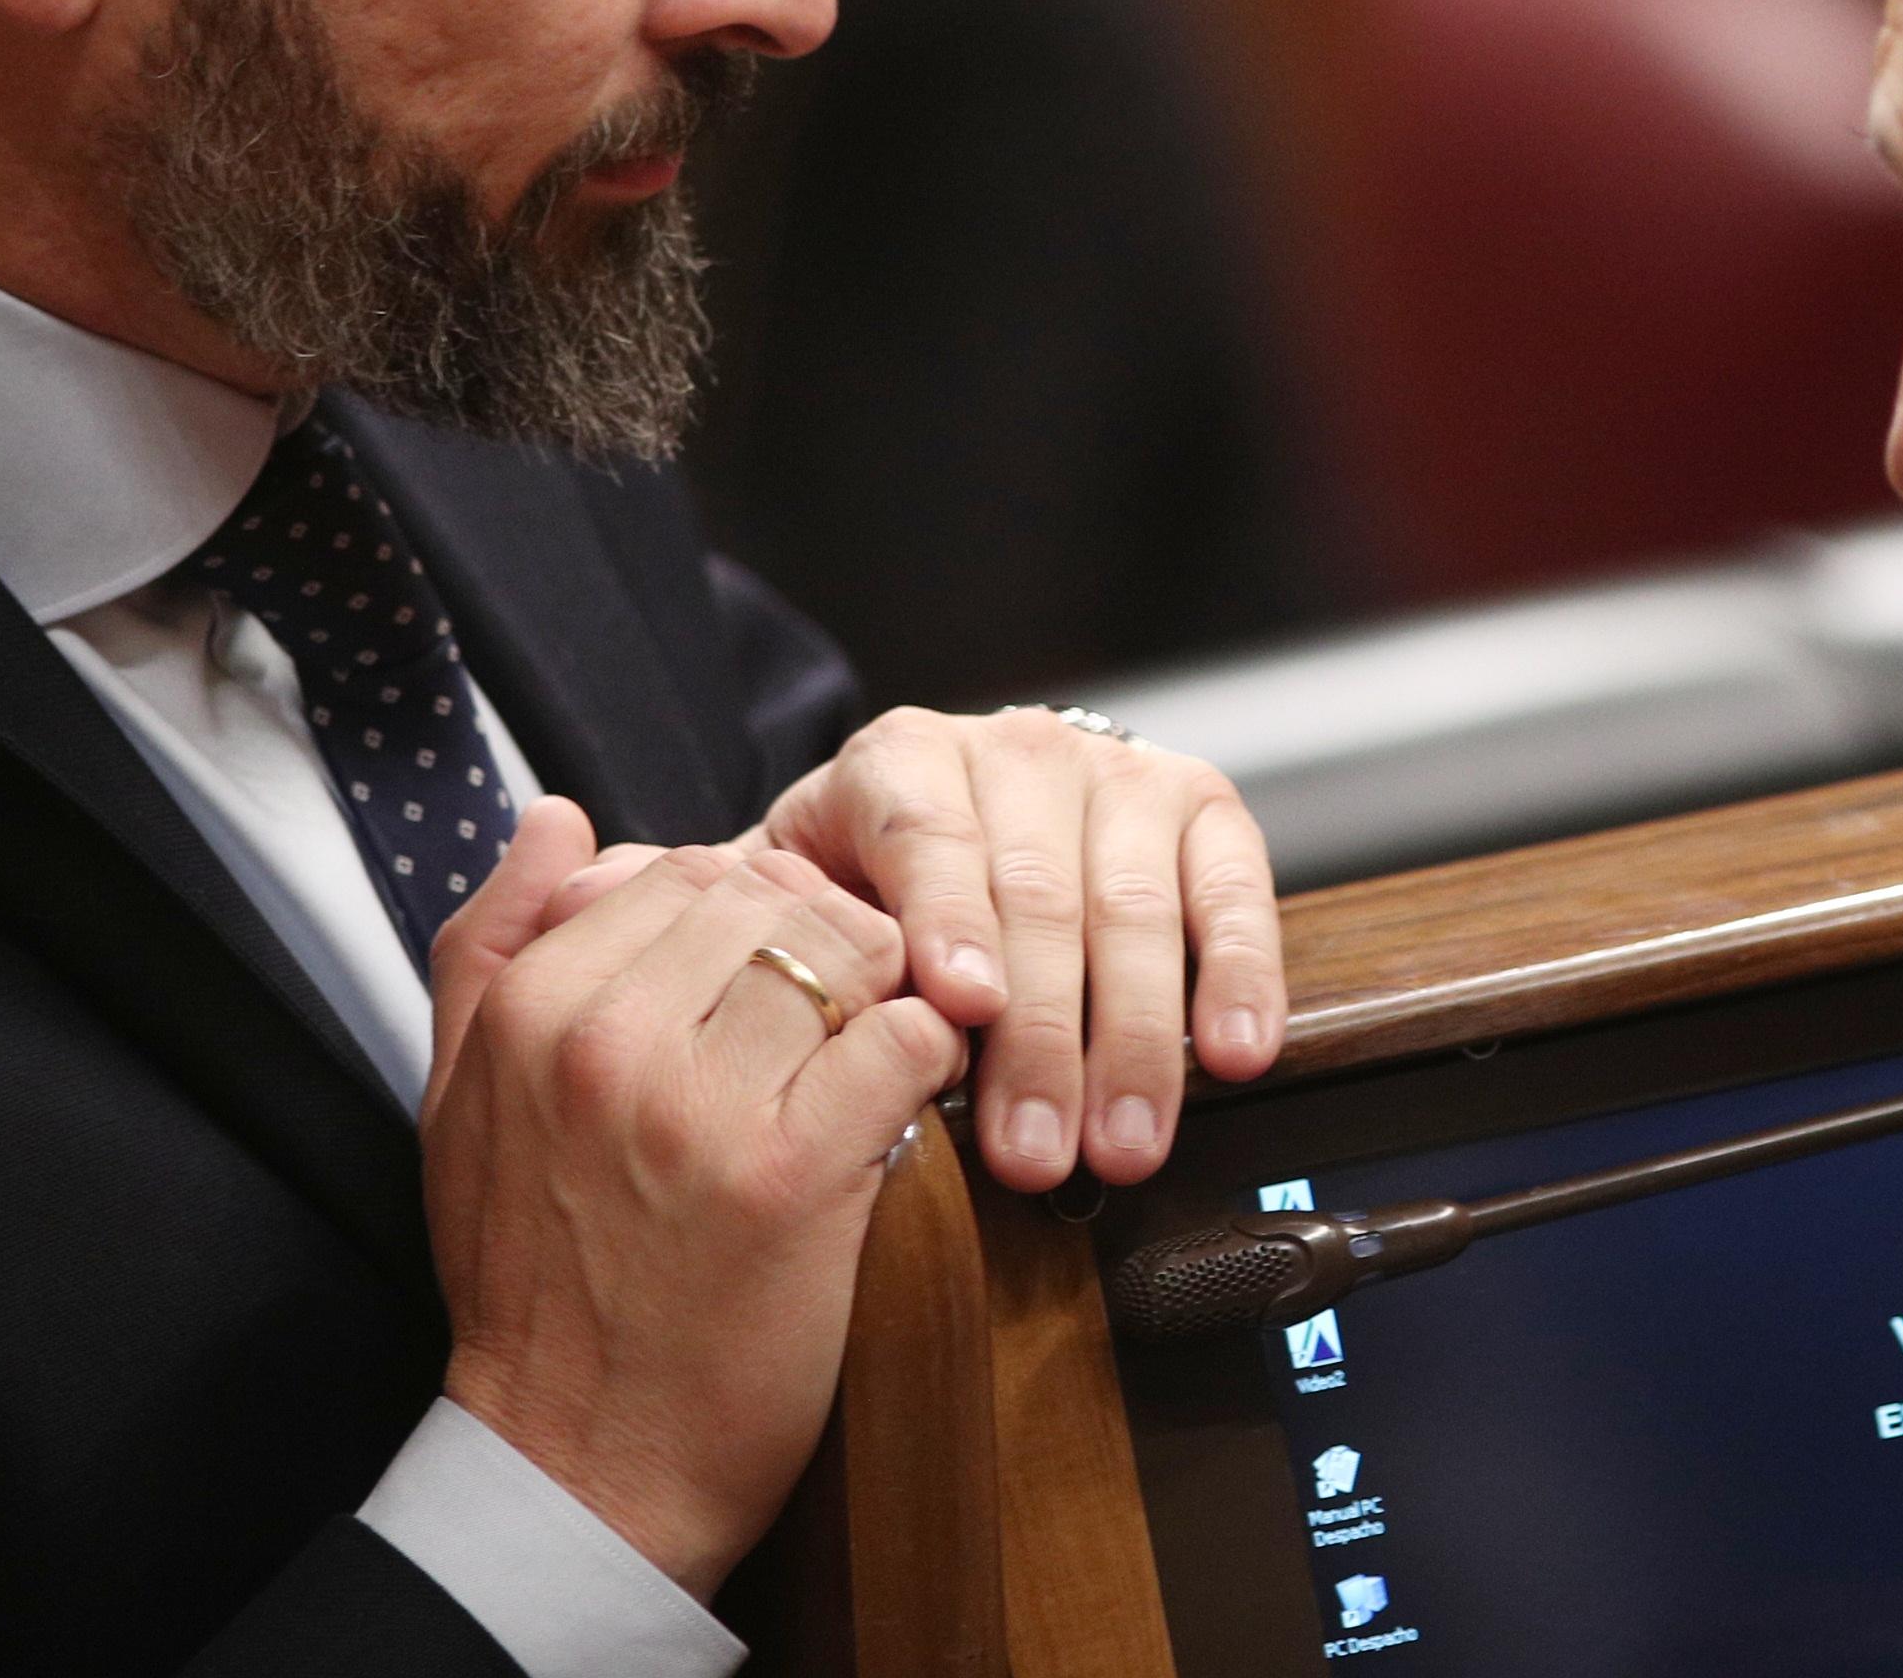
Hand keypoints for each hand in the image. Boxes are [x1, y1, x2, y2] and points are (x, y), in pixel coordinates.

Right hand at [420, 797, 966, 1596]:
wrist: (579, 1467)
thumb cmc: (533, 1284)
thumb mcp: (460, 1103)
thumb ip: (491, 943)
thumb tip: (560, 817)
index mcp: (529, 1009)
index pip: (681, 867)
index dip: (748, 904)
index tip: (772, 969)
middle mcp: (604, 1041)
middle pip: (768, 894)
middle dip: (823, 934)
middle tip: (843, 1004)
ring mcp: (698, 1108)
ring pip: (843, 949)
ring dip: (882, 988)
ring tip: (873, 1048)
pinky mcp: (794, 1176)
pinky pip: (904, 1039)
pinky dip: (928, 1056)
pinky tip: (906, 1103)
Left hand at [749, 706, 1283, 1190]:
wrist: (959, 843)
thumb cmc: (861, 900)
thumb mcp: (788, 901)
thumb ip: (743, 924)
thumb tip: (660, 936)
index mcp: (902, 760)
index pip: (926, 834)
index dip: (947, 921)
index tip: (960, 1011)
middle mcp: (1015, 750)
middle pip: (1036, 893)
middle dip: (1041, 1036)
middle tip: (1035, 1153)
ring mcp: (1115, 773)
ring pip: (1133, 904)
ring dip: (1134, 1037)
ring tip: (1121, 1144)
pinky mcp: (1200, 805)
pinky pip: (1233, 885)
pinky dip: (1242, 972)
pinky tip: (1234, 1051)